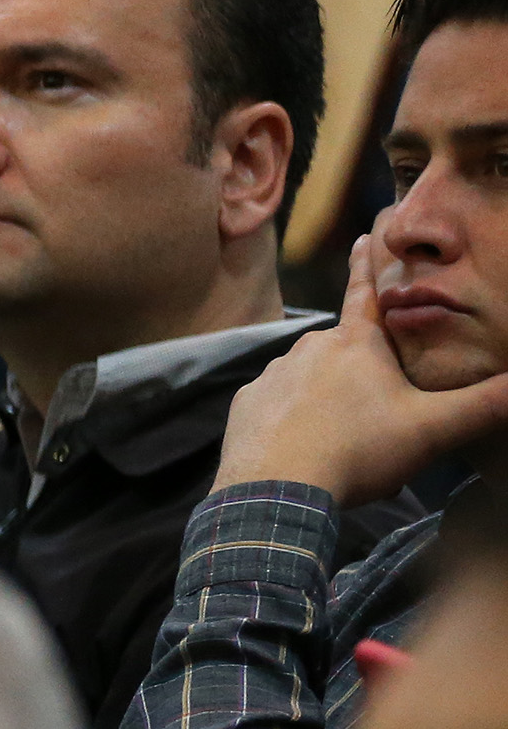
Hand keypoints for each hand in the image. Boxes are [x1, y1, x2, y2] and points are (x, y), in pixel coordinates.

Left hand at [212, 238, 507, 500]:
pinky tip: (305, 446)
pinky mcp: (246, 406)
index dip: (367, 265)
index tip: (362, 237)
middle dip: (362, 372)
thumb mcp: (433, 429)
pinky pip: (278, 405)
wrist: (276, 491)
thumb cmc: (358, 451)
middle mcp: (308, 348)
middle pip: (344, 349)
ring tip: (344, 440)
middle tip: (377, 415)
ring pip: (310, 379)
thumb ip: (484, 405)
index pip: (365, 292)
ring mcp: (271, 376)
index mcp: (355, 343)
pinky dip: (294, 420)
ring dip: (328, 399)